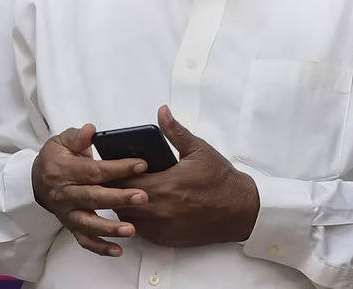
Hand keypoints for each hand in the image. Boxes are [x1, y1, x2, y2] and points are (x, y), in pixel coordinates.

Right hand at [31, 124, 149, 256]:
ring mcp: (67, 213)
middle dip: (119, 198)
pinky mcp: (70, 225)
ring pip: (88, 223)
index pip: (94, 170)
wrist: (36, 179)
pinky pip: (84, 240)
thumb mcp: (62, 141)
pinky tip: (117, 250)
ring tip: (131, 230)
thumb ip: (78, 136)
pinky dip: (99, 248)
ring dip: (110, 228)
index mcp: (64, 171)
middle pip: (93, 198)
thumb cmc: (57, 157)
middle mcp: (64, 194)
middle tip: (142, 197)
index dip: (118, 168)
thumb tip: (90, 131)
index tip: (142, 165)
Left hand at [113, 105, 259, 247]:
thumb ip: (175, 131)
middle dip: (116, 190)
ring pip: (127, 219)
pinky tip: (143, 208)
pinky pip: (140, 232)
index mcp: (164, 185)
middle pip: (120, 201)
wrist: (239, 210)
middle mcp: (159, 209)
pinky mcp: (165, 239)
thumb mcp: (199, 150)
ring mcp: (161, 227)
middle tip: (116, 179)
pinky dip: (137, 220)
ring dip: (124, 206)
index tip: (113, 168)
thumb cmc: (220, 179)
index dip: (115, 174)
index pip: (123, 181)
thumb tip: (162, 112)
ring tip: (127, 193)